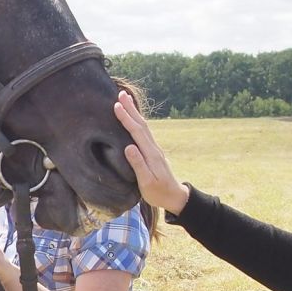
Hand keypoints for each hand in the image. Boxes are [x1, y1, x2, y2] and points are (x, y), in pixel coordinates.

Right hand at [114, 91, 189, 213]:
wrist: (174, 196)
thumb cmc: (158, 192)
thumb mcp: (147, 182)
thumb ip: (138, 164)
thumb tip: (129, 147)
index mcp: (150, 154)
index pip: (137, 132)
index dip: (126, 118)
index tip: (116, 106)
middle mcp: (153, 148)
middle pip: (141, 124)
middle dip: (131, 109)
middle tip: (120, 94)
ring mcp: (154, 149)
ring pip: (143, 126)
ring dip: (134, 112)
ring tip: (126, 100)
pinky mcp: (153, 151)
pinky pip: (144, 132)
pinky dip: (137, 121)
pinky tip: (134, 119)